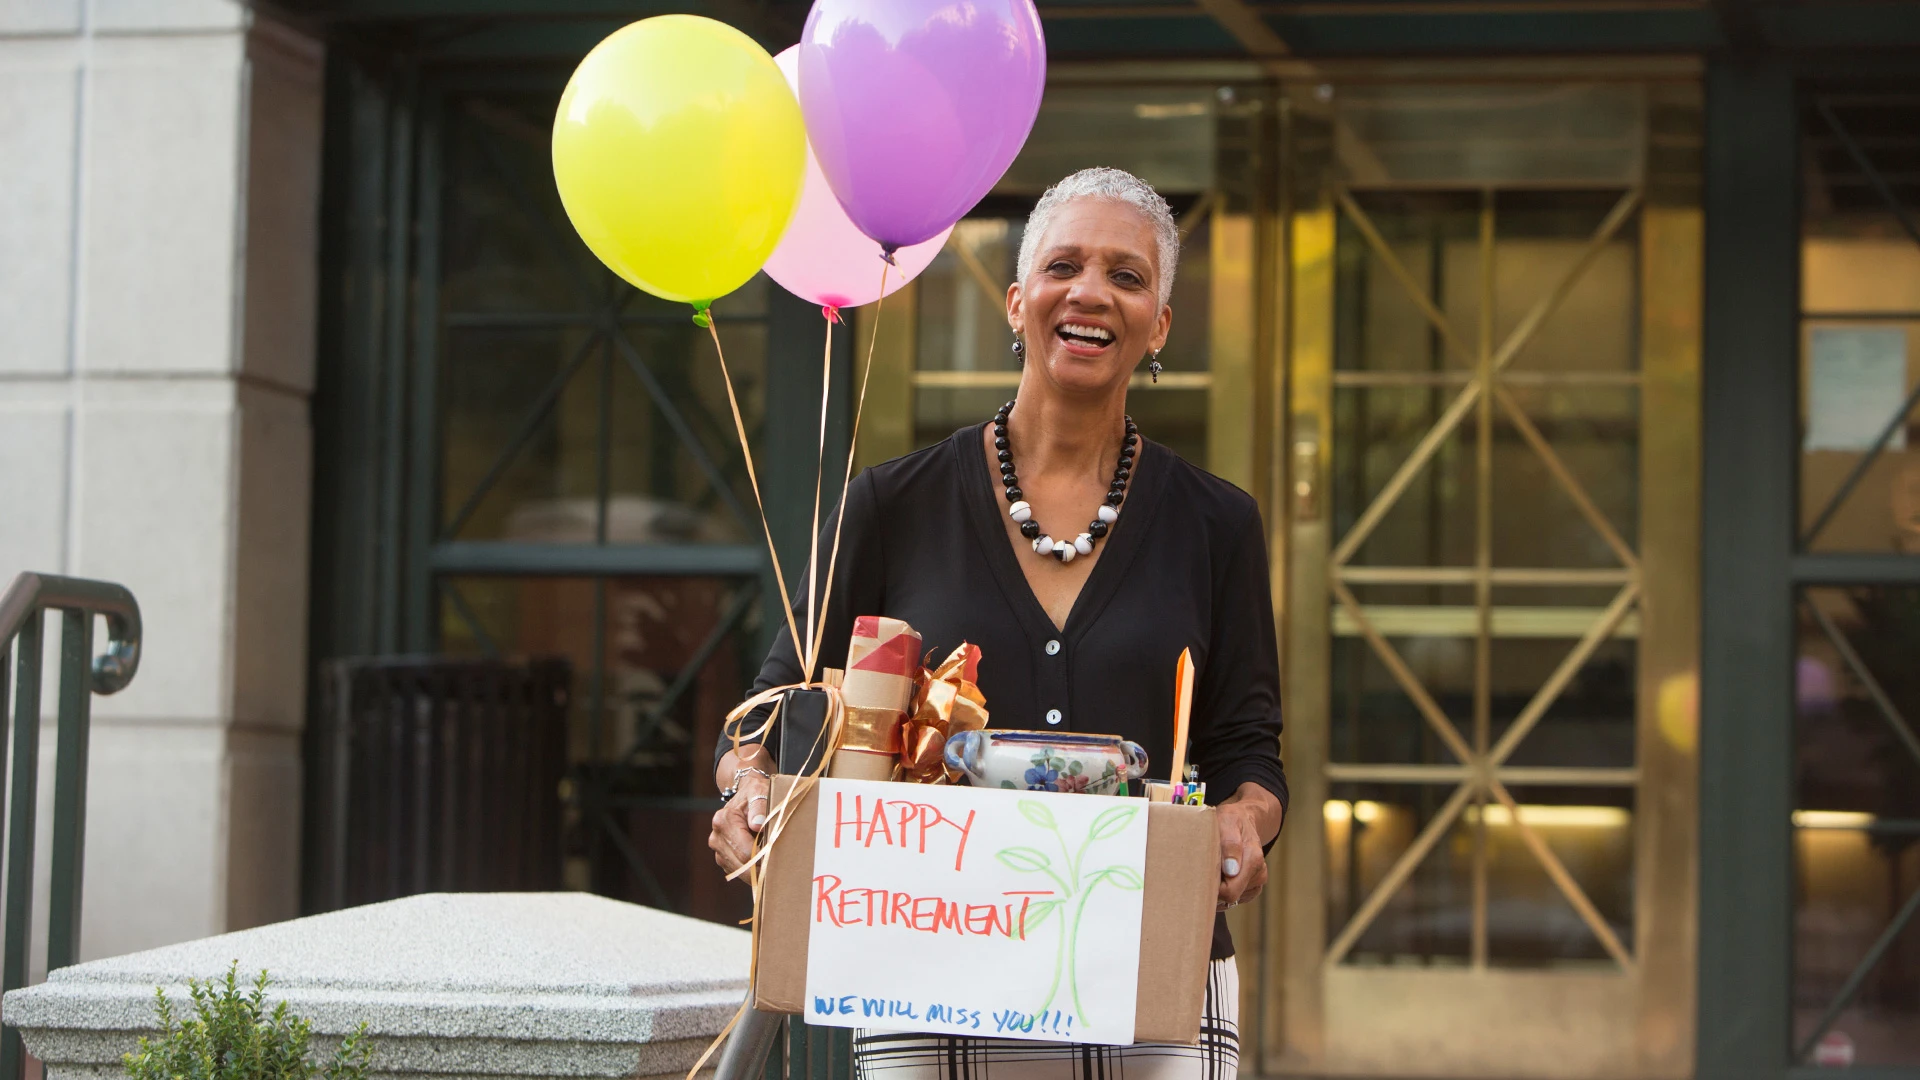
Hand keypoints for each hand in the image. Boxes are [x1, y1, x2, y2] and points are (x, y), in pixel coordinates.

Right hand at [709, 758, 772, 875]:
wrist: (747, 796)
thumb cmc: (756, 794)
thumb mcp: (760, 792)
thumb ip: (759, 806)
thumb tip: (757, 824)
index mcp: (723, 821)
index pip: (746, 852)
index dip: (766, 857)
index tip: (782, 855)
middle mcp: (716, 837)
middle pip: (744, 866)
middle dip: (763, 866)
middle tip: (784, 864)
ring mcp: (718, 850)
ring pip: (742, 873)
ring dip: (759, 870)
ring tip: (775, 861)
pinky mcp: (723, 859)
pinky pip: (741, 873)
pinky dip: (754, 871)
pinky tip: (765, 860)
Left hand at [1214, 783, 1280, 910]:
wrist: (1244, 820)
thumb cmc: (1231, 820)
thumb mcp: (1227, 822)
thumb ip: (1229, 845)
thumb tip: (1231, 870)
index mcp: (1253, 859)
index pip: (1230, 891)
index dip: (1213, 889)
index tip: (1200, 877)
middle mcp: (1259, 872)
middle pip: (1231, 897)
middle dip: (1215, 890)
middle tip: (1202, 873)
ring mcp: (1257, 880)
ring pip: (1233, 899)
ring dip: (1219, 889)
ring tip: (1213, 869)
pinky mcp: (1254, 885)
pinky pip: (1237, 897)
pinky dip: (1225, 890)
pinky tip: (1220, 875)